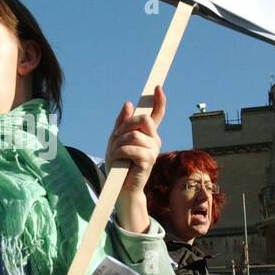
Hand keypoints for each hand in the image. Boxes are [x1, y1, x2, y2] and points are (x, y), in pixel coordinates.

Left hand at [104, 86, 165, 233]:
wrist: (119, 187)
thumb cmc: (118, 164)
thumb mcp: (115, 140)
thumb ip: (121, 122)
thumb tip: (129, 103)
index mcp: (147, 134)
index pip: (156, 114)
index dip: (159, 100)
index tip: (157, 87)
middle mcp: (154, 140)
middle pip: (143, 119)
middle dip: (126, 125)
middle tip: (117, 137)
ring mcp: (153, 150)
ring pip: (133, 135)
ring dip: (119, 144)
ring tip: (116, 154)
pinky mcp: (149, 160)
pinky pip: (131, 148)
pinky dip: (120, 152)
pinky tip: (119, 160)